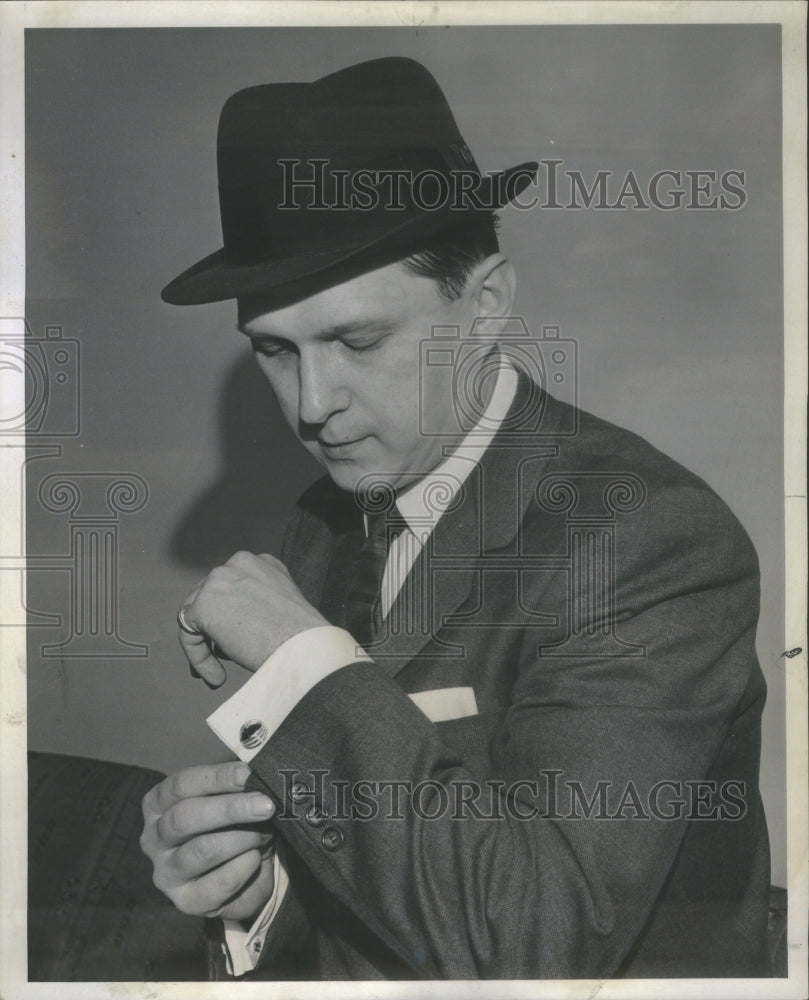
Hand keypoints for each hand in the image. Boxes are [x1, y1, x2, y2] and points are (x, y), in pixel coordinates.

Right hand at [140, 761, 276, 921]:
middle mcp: (154, 838)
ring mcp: (166, 872)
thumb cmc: (233, 827)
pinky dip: (245, 866)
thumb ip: (236, 788)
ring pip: (202, 850)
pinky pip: (219, 882)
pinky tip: (256, 858)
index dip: (217, 777)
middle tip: (266, 805)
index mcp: (158, 804)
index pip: (181, 784)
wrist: (244, 878)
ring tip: (266, 834)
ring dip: (242, 838)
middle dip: (230, 809)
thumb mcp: (231, 802)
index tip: (248, 774)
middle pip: (185, 817)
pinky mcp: (186, 901)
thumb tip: (257, 774)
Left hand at [179, 551, 327, 686]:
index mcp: (261, 563)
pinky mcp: (204, 604)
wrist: (303, 646)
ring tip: (218, 671)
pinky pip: (189, 633)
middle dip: (213, 627)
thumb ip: (256, 605)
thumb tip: (231, 626)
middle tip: (220, 655)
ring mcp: (219, 581)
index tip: (236, 638)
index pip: (233, 586)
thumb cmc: (300, 638)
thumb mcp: (280, 608)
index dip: (230, 613)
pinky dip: (198, 658)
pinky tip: (216, 676)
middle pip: (211, 596)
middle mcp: (238, 564)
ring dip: (205, 643)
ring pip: (197, 613)